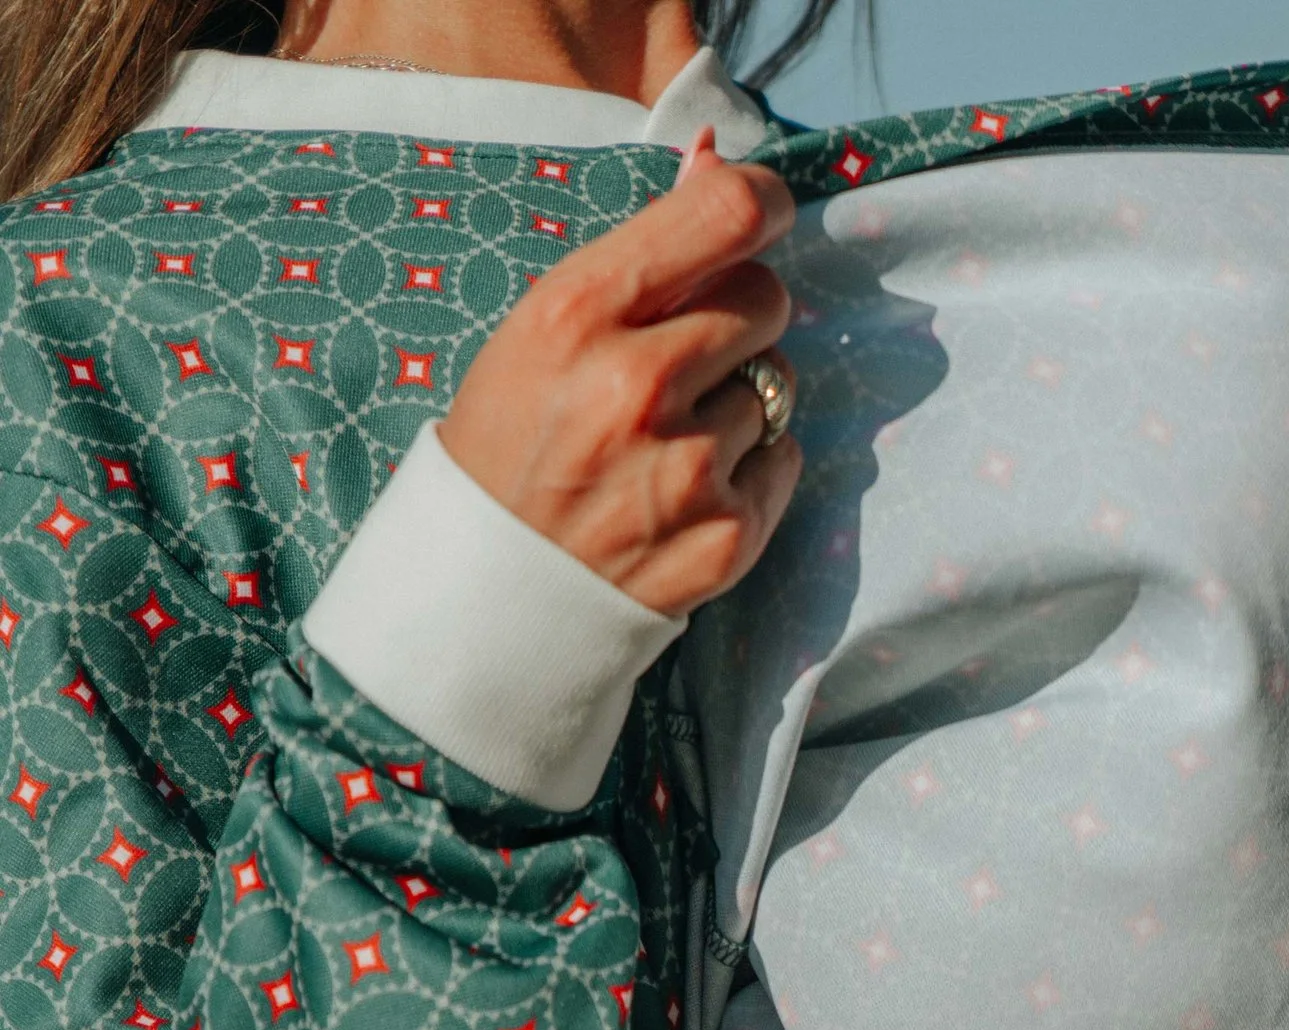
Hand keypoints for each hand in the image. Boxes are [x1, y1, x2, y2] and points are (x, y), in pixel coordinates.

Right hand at [439, 134, 801, 615]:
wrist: (493, 594)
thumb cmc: (514, 443)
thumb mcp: (543, 328)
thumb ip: (639, 253)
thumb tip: (717, 165)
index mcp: (581, 313)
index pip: (725, 216)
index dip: (761, 204)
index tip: (761, 212)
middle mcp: (638, 385)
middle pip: (767, 299)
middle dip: (740, 315)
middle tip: (688, 354)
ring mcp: (687, 468)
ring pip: (775, 387)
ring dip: (737, 403)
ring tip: (667, 441)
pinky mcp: (726, 537)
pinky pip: (784, 460)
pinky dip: (751, 470)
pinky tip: (687, 490)